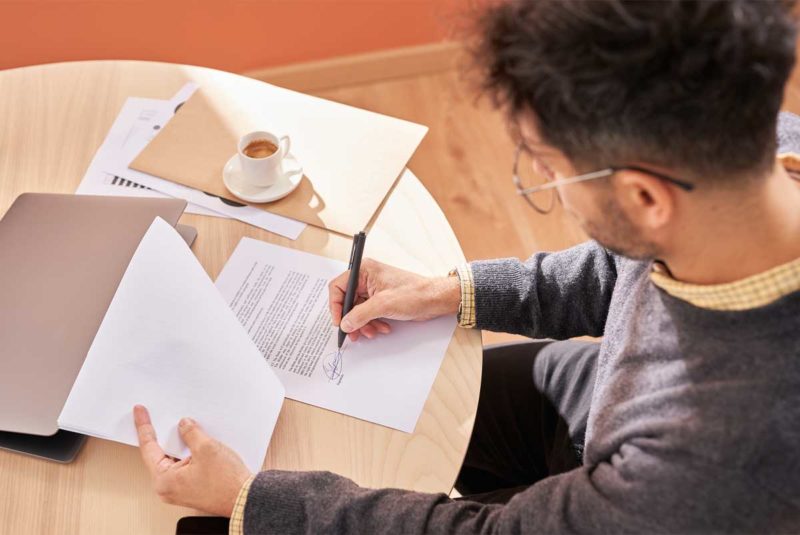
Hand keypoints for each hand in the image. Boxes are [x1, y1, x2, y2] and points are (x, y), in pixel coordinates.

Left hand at [133, 405, 251, 516]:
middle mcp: (168, 488)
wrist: (244, 499)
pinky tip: (194, 442)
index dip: (144, 426)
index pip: (148, 447)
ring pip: (173, 459)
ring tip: (183, 428)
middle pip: (160, 454)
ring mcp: (179, 489)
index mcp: (164, 480)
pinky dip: (187, 453)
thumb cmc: (226, 483)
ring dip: (179, 443)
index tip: (140, 412)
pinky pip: (183, 466)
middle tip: (157, 416)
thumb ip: (190, 432)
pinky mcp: (190, 488)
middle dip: (162, 434)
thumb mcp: (206, 448)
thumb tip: (183, 425)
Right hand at [328, 258, 460, 341]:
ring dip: (363, 324)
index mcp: (364, 270)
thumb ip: (360, 314)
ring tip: (371, 332)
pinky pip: (368, 314)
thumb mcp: (383, 304)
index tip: (339, 322)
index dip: (335, 306)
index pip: (339, 287)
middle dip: (351, 319)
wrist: (435, 299)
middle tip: (353, 333)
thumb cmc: (414, 293)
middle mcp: (367, 278)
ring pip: (358, 310)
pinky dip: (372, 323)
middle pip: (347, 301)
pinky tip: (382, 328)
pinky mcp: (381, 300)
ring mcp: (374, 290)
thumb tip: (345, 323)